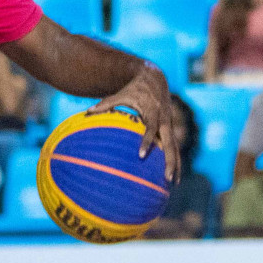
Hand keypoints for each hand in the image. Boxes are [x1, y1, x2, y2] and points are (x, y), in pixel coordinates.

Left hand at [88, 63, 177, 182]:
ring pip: (175, 148)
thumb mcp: (120, 94)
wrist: (155, 79)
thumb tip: (87, 112)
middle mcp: (164, 120)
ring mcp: (169, 125)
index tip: (141, 155)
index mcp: (152, 112)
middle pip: (170, 144)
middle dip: (169, 161)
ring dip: (176, 165)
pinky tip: (174, 176)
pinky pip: (174, 147)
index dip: (146, 142)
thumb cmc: (134, 88)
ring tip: (172, 184)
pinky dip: (175, 160)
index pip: (151, 130)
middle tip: (166, 178)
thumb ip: (105, 104)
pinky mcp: (170, 129)